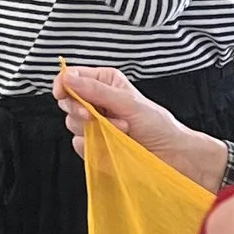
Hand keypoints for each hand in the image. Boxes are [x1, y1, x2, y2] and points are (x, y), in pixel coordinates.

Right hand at [53, 64, 229, 188]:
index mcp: (104, 83)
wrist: (171, 154)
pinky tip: (115, 145)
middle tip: (93, 116)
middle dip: (78, 109)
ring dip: (95, 128)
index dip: (62, 84)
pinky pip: (80, 145)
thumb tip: (68, 78)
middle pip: (66, 102)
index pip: (71, 78)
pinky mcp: (95, 147)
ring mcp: (95, 126)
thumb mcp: (128, 102)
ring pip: (71, 125)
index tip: (62, 91)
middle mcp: (96, 102)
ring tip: (122, 130)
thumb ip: (96, 90)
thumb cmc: (158, 124)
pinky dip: (95, 146)